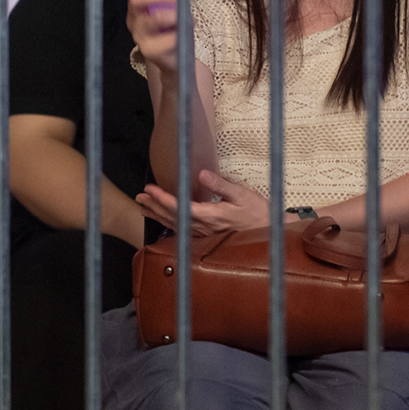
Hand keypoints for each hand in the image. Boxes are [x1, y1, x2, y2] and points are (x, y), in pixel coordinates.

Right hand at [122, 0, 179, 71]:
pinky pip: (167, 37)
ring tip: (184, 18)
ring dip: (173, 15)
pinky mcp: (149, 50)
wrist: (178, 62)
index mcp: (138, 7)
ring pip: (154, 17)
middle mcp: (135, 19)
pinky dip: (180, 32)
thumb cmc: (174, 31)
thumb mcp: (175, 4)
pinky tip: (184, 33)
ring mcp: (140, 36)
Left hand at [136, 170, 270, 236]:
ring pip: (175, 225)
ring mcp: (204, 234)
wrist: (268, 232)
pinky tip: (160, 220)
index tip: (151, 189)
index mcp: (211, 216)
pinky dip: (167, 224)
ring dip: (157, 215)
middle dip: (154, 205)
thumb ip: (220, 184)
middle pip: (172, 217)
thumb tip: (202, 174)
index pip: (180, 207)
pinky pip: (182, 230)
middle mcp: (204, 228)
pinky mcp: (205, 236)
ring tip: (143, 206)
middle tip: (140, 195)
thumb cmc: (257, 212)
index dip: (163, 198)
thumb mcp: (242, 194)